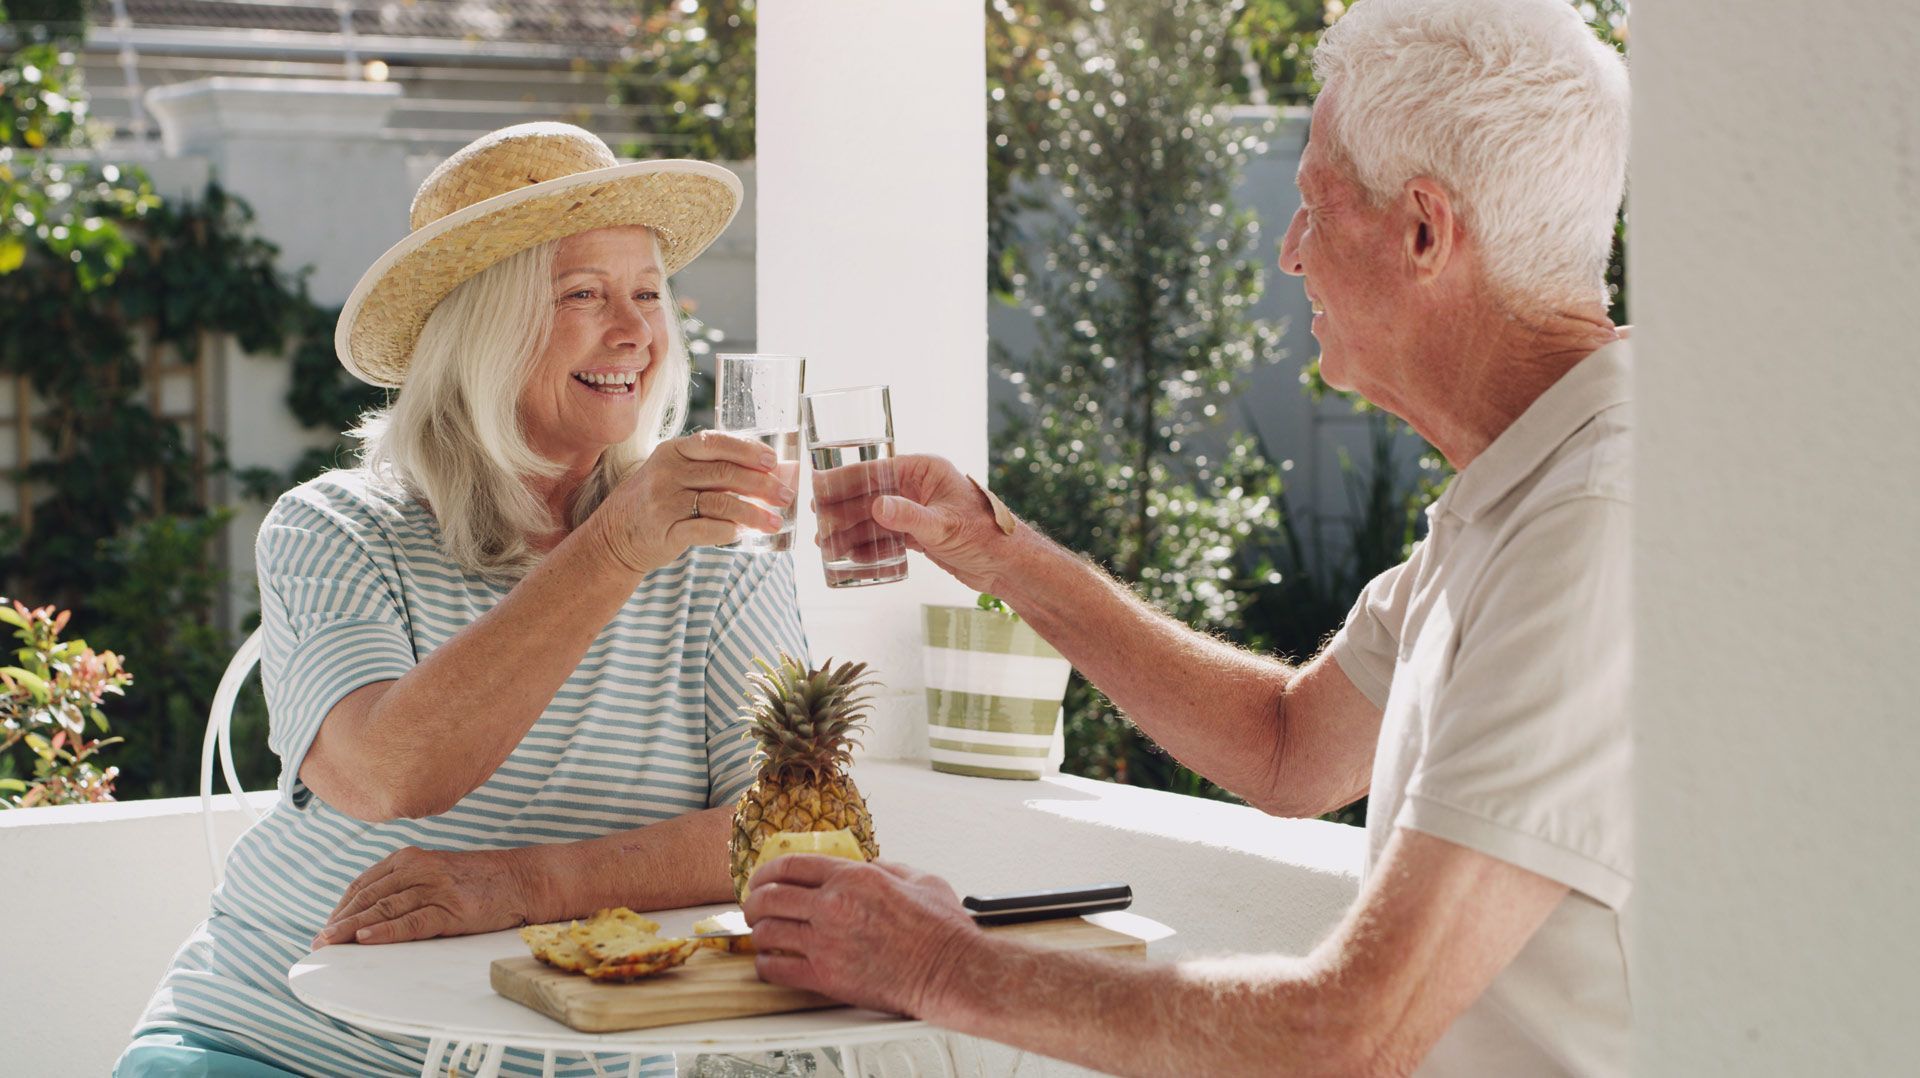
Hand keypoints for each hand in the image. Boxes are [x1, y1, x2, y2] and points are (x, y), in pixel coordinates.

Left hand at [312, 846, 544, 947]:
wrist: (522, 879)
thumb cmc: (479, 880)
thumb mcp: (436, 872)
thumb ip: (405, 884)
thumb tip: (369, 911)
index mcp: (411, 858)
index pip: (364, 884)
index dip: (342, 907)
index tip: (326, 927)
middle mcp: (419, 869)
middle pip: (369, 896)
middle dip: (340, 921)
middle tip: (318, 942)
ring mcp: (435, 888)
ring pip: (385, 909)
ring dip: (353, 929)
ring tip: (331, 943)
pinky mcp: (452, 909)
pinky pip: (412, 921)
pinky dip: (387, 931)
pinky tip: (366, 939)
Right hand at [591, 431, 796, 574]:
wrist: (612, 537)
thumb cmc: (657, 502)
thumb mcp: (675, 474)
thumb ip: (711, 469)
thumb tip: (768, 472)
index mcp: (673, 451)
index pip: (715, 442)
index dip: (748, 451)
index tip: (774, 462)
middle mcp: (667, 472)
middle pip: (724, 473)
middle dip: (762, 484)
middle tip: (785, 496)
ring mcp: (664, 502)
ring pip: (720, 502)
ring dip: (753, 513)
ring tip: (774, 522)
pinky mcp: (665, 531)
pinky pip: (705, 529)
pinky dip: (729, 531)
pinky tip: (743, 534)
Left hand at [742, 855, 977, 1017]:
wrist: (949, 971)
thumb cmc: (941, 930)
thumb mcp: (920, 878)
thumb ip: (887, 867)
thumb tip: (869, 865)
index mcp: (854, 877)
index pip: (791, 866)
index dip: (767, 870)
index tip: (762, 878)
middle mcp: (833, 906)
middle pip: (769, 897)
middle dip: (753, 900)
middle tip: (753, 906)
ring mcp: (826, 943)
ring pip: (767, 932)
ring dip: (758, 933)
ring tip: (761, 935)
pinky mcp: (825, 977)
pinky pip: (776, 969)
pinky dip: (765, 965)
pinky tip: (770, 963)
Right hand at [812, 454, 1015, 593]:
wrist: (1008, 565)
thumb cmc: (986, 535)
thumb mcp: (944, 526)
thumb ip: (910, 517)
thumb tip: (877, 506)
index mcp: (925, 470)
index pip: (876, 471)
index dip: (844, 480)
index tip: (818, 487)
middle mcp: (918, 486)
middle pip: (870, 494)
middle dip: (842, 510)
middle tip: (817, 524)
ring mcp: (917, 509)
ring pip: (875, 518)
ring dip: (851, 530)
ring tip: (826, 545)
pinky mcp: (919, 533)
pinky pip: (886, 535)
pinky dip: (869, 545)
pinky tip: (850, 555)